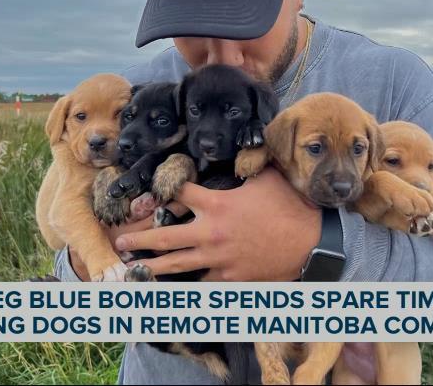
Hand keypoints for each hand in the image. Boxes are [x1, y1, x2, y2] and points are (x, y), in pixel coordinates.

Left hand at [113, 168, 321, 280]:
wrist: (311, 241)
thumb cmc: (291, 206)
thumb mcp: (266, 177)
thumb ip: (246, 165)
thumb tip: (245, 142)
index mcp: (216, 203)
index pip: (178, 193)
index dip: (163, 189)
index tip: (149, 192)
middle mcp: (211, 232)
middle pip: (164, 236)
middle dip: (139, 239)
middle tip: (121, 242)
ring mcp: (218, 258)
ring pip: (176, 265)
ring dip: (152, 267)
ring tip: (134, 270)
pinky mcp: (230, 278)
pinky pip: (202, 283)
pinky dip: (187, 286)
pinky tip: (172, 290)